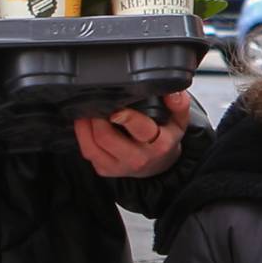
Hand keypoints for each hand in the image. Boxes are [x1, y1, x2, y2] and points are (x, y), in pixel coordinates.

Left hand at [72, 90, 191, 178]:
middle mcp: (138, 158)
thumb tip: (173, 92)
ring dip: (85, 126)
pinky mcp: (105, 170)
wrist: (159, 164)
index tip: (116, 106)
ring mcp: (119, 167)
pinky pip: (88, 152)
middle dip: (98, 118)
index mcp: (158, 144)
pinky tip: (85, 122)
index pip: (140, 129)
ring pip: (92, 147)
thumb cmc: (165, 137)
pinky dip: (82, 135)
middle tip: (96, 102)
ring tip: (87, 110)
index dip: (125, 116)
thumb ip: (179, 104)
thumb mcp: (179, 120)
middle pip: (107, 138)